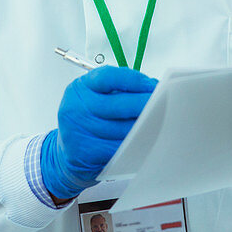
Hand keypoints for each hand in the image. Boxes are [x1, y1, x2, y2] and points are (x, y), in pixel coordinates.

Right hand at [40, 65, 157, 200]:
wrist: (66, 154)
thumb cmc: (87, 121)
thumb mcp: (93, 98)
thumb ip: (118, 91)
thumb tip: (152, 89)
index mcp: (79, 88)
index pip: (108, 77)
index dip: (134, 80)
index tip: (152, 85)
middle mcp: (75, 107)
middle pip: (118, 104)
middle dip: (145, 104)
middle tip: (165, 105)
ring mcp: (78, 131)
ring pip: (122, 129)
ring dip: (145, 127)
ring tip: (161, 123)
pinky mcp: (86, 152)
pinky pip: (119, 148)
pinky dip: (136, 145)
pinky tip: (147, 140)